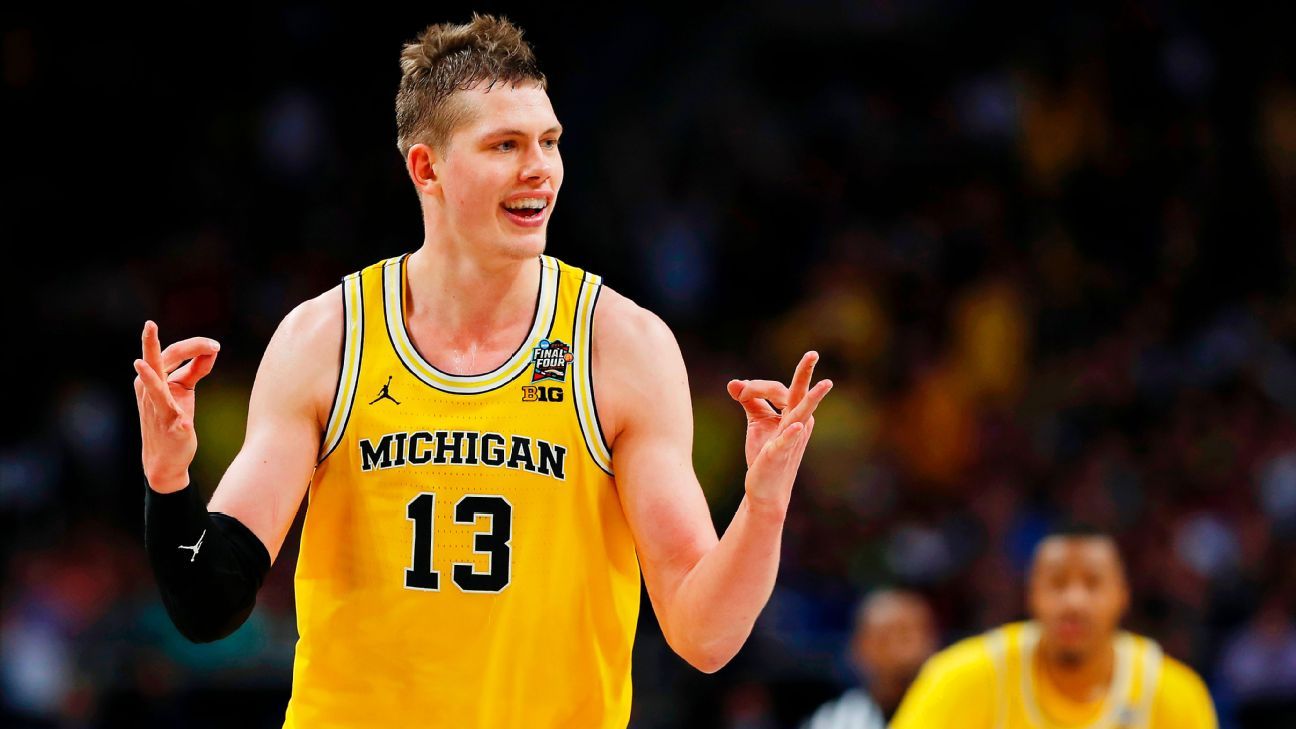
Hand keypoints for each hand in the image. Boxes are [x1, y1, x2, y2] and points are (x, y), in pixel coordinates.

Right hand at [132, 321, 219, 492]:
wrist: (166, 458)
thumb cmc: (174, 417)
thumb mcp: (184, 389)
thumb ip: (196, 369)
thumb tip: (212, 349)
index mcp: (152, 380)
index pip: (171, 354)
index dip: (194, 346)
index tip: (215, 346)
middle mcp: (150, 392)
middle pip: (154, 363)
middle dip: (151, 344)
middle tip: (149, 325)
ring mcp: (158, 411)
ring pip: (154, 391)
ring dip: (149, 379)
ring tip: (141, 366)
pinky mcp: (171, 429)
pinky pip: (174, 423)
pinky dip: (180, 422)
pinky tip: (184, 423)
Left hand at [727, 352, 831, 514]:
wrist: (765, 488)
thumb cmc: (764, 453)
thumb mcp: (758, 421)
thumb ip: (750, 400)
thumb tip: (734, 382)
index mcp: (792, 413)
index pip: (776, 388)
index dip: (755, 386)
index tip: (738, 393)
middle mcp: (796, 422)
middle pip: (800, 393)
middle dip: (805, 373)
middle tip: (813, 353)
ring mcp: (790, 438)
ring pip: (800, 413)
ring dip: (812, 399)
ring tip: (825, 384)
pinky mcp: (778, 454)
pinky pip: (787, 441)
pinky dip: (791, 433)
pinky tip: (797, 425)